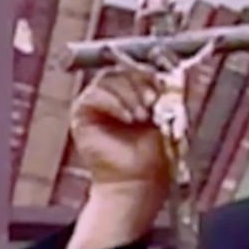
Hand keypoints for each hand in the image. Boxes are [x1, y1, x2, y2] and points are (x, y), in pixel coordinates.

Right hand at [71, 66, 166, 189]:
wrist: (139, 180)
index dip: (148, 72)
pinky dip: (113, 103)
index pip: (137, 68)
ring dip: (128, 95)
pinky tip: (128, 119)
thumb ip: (162, 93)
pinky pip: (94, 96)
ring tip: (141, 116)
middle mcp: (114, 95)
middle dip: (139, 82)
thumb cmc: (154, 154)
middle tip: (152, 101)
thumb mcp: (164, 117)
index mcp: (134, 93)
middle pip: (121, 70)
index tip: (161, 84)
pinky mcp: (82, 114)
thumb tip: (166, 73)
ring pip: (108, 80)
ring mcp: (97, 104)